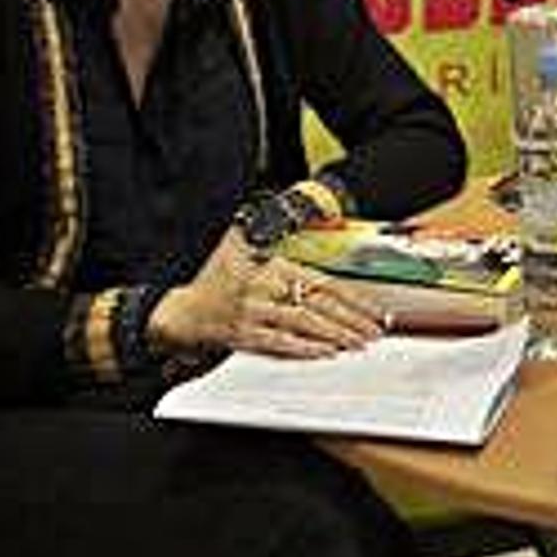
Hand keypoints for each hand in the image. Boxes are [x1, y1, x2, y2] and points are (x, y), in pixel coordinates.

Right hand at [148, 227, 383, 359]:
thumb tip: (312, 201)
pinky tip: (324, 354)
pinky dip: (304, 350)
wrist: (183, 313)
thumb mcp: (242, 242)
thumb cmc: (217, 280)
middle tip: (374, 332)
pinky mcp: (243, 337)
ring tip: (357, 345)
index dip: (350, 296)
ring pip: (302, 325)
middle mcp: (265, 288)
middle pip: (317, 304)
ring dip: (334, 336)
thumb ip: (275, 223)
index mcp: (272, 266)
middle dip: (350, 320)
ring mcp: (254, 314)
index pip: (321, 281)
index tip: (373, 309)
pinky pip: (280, 345)